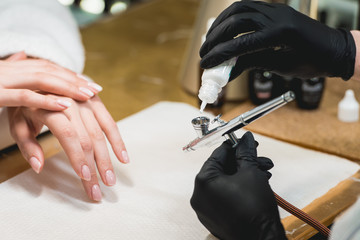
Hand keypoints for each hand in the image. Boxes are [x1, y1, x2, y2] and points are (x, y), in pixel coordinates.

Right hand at [0, 52, 101, 109]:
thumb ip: (12, 67)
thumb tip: (23, 54)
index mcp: (11, 68)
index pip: (45, 67)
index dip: (67, 74)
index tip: (86, 83)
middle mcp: (9, 71)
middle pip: (48, 71)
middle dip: (74, 80)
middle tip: (95, 90)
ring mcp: (3, 81)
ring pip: (41, 80)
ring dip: (68, 87)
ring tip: (88, 96)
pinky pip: (24, 97)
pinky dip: (46, 100)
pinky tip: (66, 105)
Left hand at [7, 95, 127, 200]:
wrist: (43, 77)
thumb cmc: (28, 104)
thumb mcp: (18, 122)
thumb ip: (28, 145)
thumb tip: (38, 167)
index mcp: (51, 107)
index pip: (69, 135)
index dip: (78, 156)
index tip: (84, 177)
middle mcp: (72, 102)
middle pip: (88, 138)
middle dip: (95, 166)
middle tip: (100, 189)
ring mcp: (87, 101)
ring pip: (101, 133)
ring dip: (108, 158)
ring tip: (111, 179)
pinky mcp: (96, 101)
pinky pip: (110, 122)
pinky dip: (117, 141)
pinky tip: (123, 157)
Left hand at [190, 132, 285, 239]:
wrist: (262, 239)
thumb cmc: (255, 209)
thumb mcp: (251, 172)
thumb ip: (246, 153)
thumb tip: (245, 140)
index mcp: (204, 182)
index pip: (217, 155)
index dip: (233, 146)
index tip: (243, 142)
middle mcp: (200, 196)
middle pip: (222, 169)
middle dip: (243, 162)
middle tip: (257, 157)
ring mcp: (205, 209)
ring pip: (225, 183)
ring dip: (244, 175)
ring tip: (263, 172)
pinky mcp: (214, 218)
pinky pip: (224, 196)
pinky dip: (238, 188)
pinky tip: (256, 183)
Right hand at [200, 1, 355, 79]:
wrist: (334, 49)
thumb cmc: (314, 61)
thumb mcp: (282, 67)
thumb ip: (253, 63)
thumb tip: (229, 68)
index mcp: (281, 33)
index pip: (241, 43)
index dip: (220, 55)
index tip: (206, 63)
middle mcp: (277, 16)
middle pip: (236, 21)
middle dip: (216, 38)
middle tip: (205, 53)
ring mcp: (275, 9)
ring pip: (239, 8)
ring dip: (220, 24)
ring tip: (210, 40)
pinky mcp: (274, 9)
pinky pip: (248, 6)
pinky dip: (231, 16)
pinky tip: (224, 27)